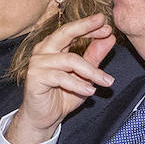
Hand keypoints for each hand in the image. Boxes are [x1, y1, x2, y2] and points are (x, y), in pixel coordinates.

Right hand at [5, 12, 116, 143]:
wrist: (44, 118)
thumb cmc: (61, 95)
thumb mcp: (84, 75)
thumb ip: (94, 56)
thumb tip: (109, 37)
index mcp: (53, 47)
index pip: (71, 31)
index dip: (89, 26)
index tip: (107, 25)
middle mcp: (43, 51)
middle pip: (65, 33)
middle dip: (86, 28)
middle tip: (105, 28)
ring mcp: (38, 64)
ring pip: (69, 59)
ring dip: (91, 71)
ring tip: (107, 81)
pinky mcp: (35, 78)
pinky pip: (61, 77)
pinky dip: (78, 85)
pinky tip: (90, 91)